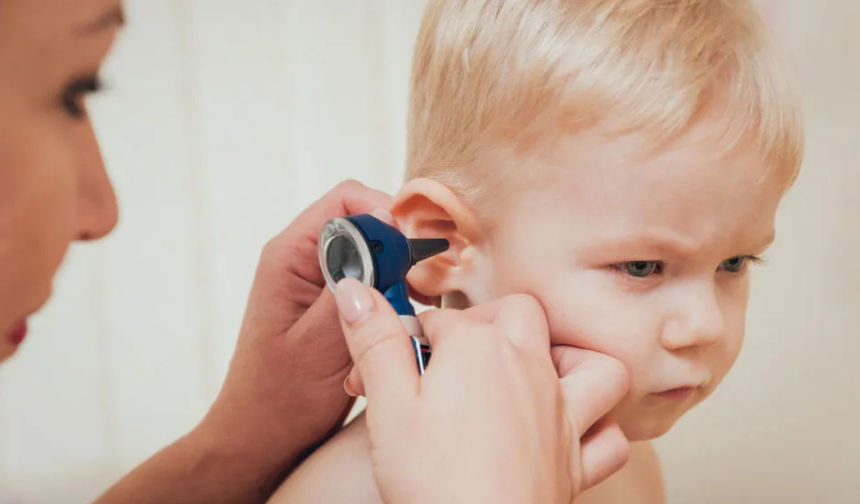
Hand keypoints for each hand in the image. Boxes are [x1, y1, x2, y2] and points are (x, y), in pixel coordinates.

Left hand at [198, 180, 393, 488]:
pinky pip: (370, 284)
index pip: (347, 200)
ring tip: (409, 314)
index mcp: (290, 256)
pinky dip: (389, 302)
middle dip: (398, 252)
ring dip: (397, 281)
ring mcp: (317, 281)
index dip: (386, 215)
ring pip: (374, 256)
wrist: (261, 438)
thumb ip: (352, 288)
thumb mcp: (320, 342)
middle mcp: (303, 260)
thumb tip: (386, 239)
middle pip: (365, 224)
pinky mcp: (330, 304)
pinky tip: (397, 329)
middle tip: (422, 288)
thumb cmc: (280, 399)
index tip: (413, 250)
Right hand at [333, 279, 629, 503]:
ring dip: (567, 359)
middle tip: (453, 353)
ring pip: (590, 363)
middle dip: (486, 320)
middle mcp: (528, 369)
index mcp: (478, 349)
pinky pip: (609, 436)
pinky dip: (598, 427)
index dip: (406, 336)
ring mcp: (560, 414)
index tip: (385, 361)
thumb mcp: (387, 404)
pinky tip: (570, 429)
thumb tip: (354, 290)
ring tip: (531, 371)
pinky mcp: (574, 461)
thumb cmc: (432, 479)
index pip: (438, 319)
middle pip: (519, 312)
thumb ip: (375, 341)